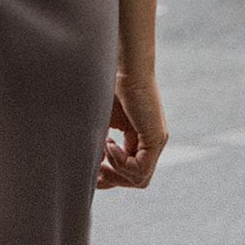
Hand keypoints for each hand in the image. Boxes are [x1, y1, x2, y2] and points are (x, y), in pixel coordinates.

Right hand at [96, 73, 167, 189]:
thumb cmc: (108, 85)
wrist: (124, 65)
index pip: (130, 170)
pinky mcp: (156, 138)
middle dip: (113, 179)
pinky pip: (140, 169)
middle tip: (95, 173)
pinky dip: (121, 163)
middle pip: (136, 180)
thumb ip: (98, 142)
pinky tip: (109, 144)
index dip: (110, 177)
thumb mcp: (101, 120)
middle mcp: (151, 142)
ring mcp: (156, 141)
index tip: (92, 174)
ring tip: (103, 150)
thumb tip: (88, 165)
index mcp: (139, 137)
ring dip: (116, 171)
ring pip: (139, 179)